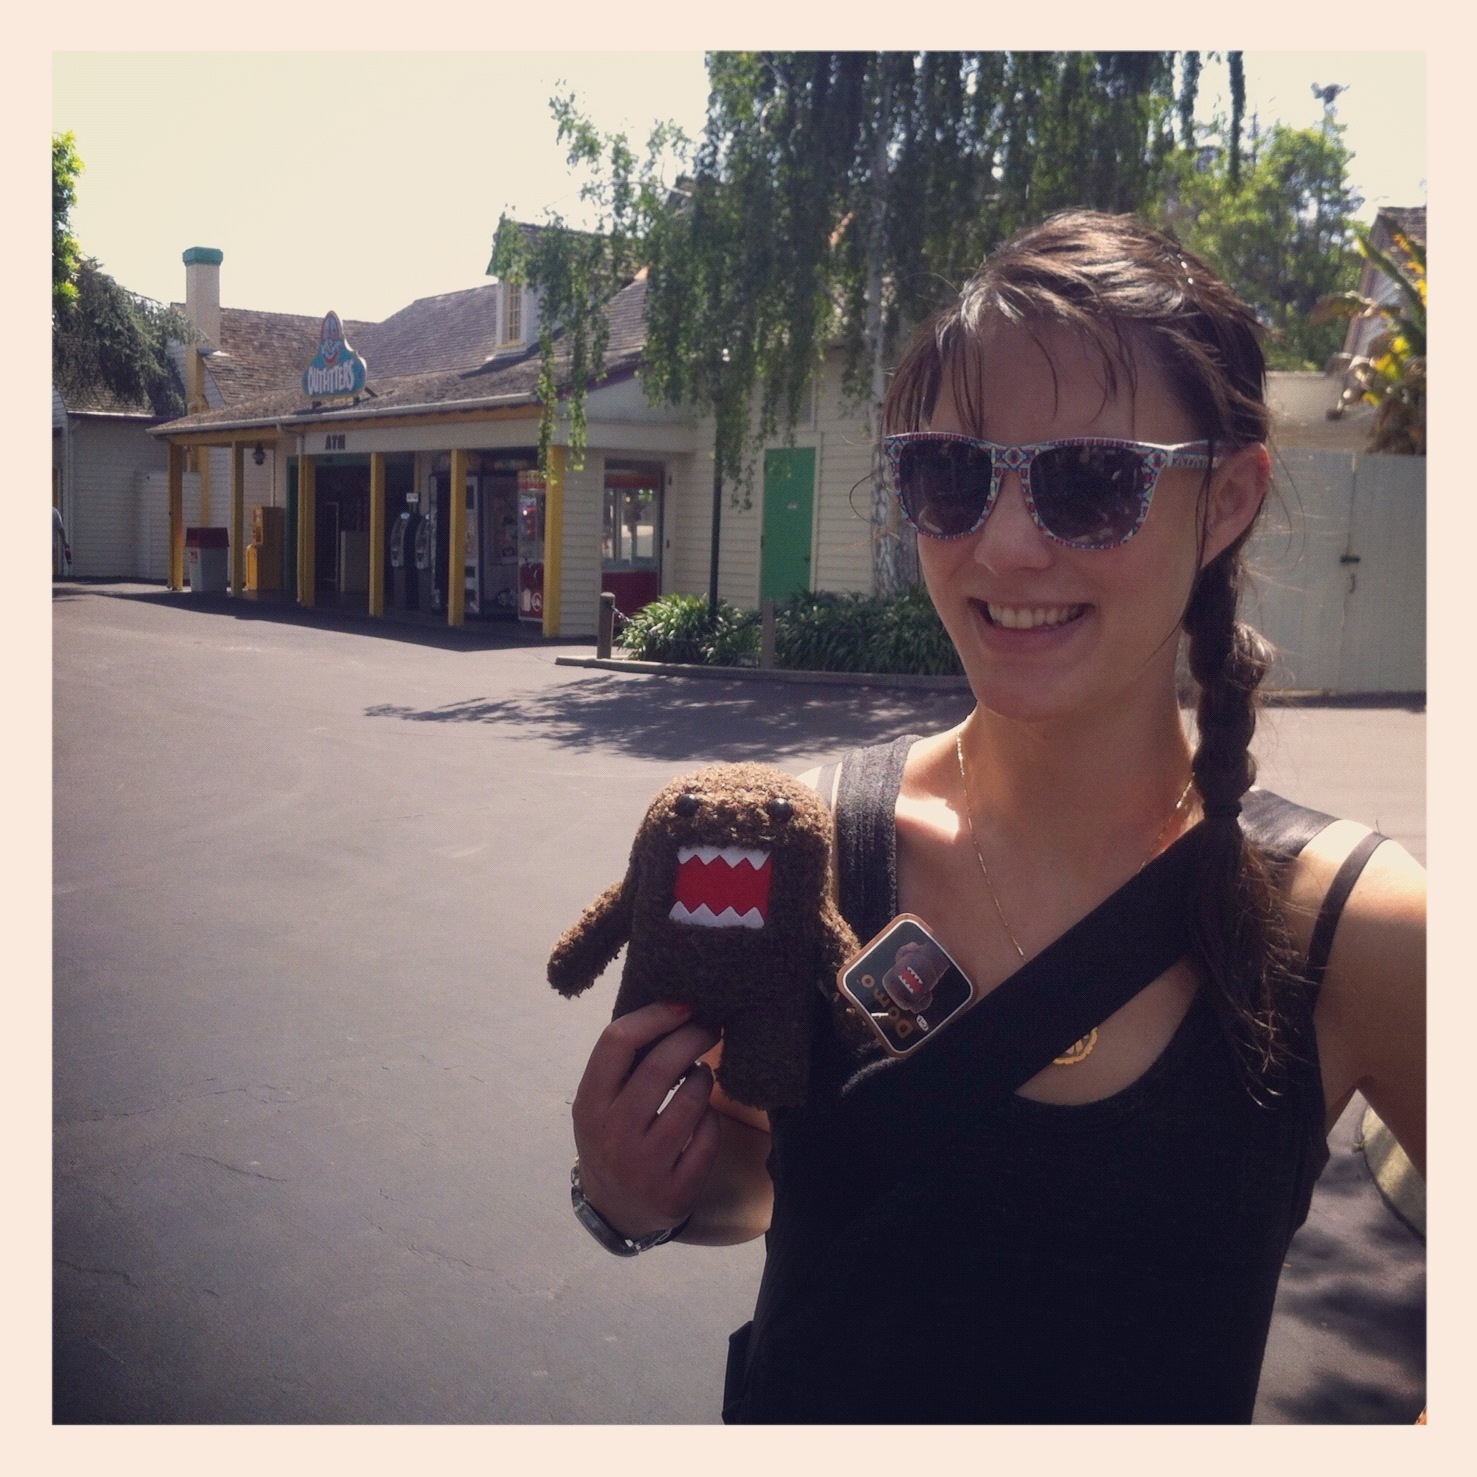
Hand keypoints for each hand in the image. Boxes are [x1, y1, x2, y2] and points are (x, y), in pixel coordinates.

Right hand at [571, 1001, 722, 1240]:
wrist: (615, 1212)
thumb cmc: (611, 1138)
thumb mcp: (600, 1104)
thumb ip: (622, 1065)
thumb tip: (671, 1009)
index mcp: (589, 1105)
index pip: (617, 1042)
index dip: (655, 1016)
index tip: (684, 1005)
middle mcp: (613, 1135)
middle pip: (661, 1066)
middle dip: (693, 1037)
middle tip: (711, 1028)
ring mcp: (644, 1167)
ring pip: (692, 1101)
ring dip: (704, 1078)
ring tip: (701, 1074)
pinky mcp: (674, 1192)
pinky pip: (709, 1137)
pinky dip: (712, 1118)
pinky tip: (705, 1115)